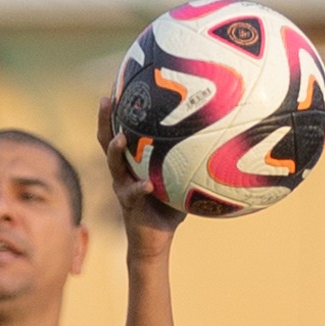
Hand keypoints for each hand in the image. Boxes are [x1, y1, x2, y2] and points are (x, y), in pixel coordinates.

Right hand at [100, 99, 181, 249]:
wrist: (156, 241)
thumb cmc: (170, 208)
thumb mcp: (181, 179)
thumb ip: (191, 159)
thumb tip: (219, 136)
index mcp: (131, 162)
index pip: (120, 129)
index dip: (117, 110)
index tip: (118, 84)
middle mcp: (122, 171)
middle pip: (107, 140)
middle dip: (105, 119)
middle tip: (106, 99)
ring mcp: (122, 187)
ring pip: (113, 164)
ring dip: (115, 150)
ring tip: (120, 137)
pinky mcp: (129, 206)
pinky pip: (133, 194)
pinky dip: (140, 188)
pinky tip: (148, 185)